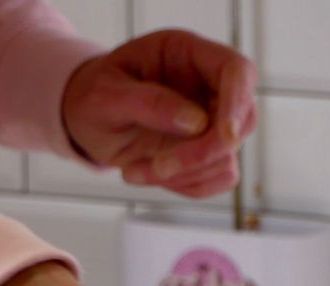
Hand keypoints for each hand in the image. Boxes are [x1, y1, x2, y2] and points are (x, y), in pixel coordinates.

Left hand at [60, 29, 258, 197]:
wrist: (88, 120)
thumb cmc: (93, 97)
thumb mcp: (105, 96)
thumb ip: (148, 103)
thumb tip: (196, 122)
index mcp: (186, 55)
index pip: (236, 71)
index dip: (238, 103)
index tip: (224, 137)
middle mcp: (207, 86)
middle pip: (241, 122)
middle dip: (203, 153)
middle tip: (159, 167)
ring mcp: (212, 121)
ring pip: (227, 158)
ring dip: (184, 175)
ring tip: (136, 170)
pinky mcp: (208, 153)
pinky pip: (217, 179)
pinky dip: (185, 186)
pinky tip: (150, 174)